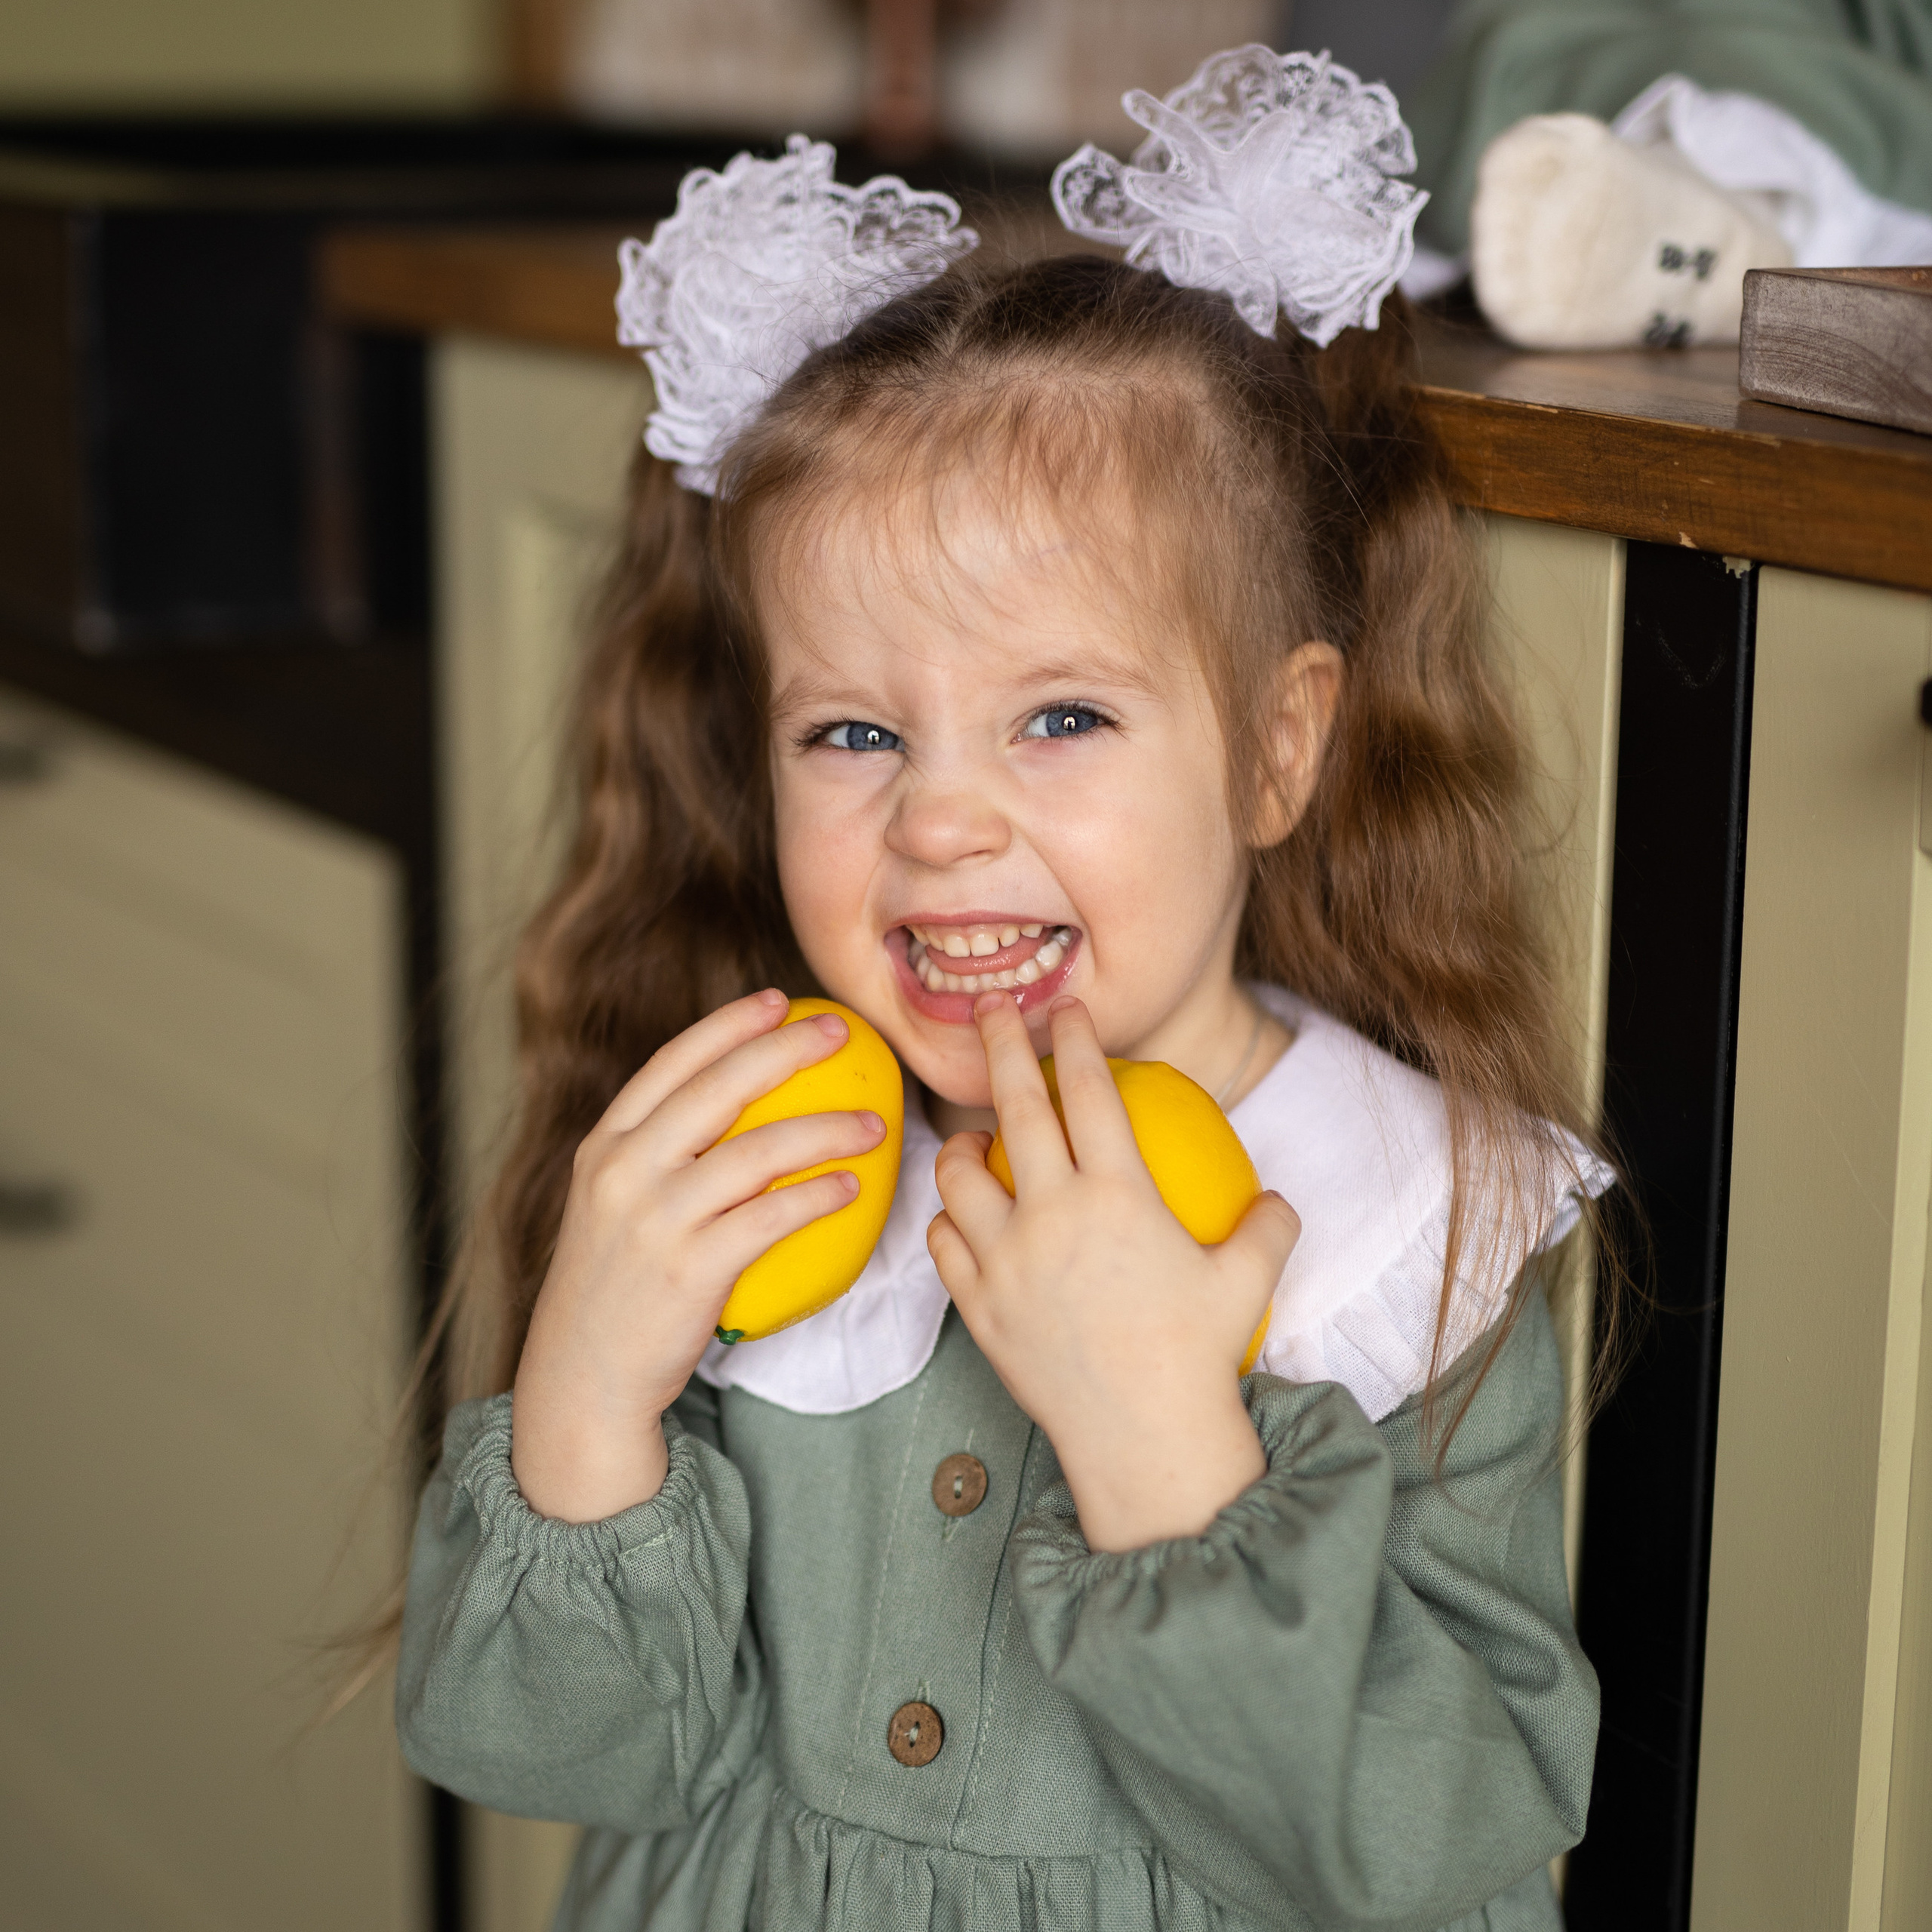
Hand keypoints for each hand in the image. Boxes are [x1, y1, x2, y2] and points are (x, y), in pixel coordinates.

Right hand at [512, 988, 887, 1521]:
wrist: (582, 1375)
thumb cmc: (613, 1286)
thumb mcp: (611, 1204)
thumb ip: (656, 1154)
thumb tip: (735, 1106)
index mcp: (604, 1144)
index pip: (673, 1061)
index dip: (729, 1023)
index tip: (779, 1001)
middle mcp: (624, 1170)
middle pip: (720, 1087)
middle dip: (788, 1050)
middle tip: (843, 1034)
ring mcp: (655, 1218)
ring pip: (757, 1151)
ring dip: (826, 1129)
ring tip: (873, 1124)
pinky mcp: (690, 1268)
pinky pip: (771, 1217)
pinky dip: (818, 1196)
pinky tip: (852, 1188)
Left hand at [927, 993, 1300, 1551]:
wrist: (1143, 1437)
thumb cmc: (1199, 1357)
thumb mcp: (1248, 1282)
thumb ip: (1266, 1229)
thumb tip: (1276, 1200)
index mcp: (1118, 1196)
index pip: (1090, 1093)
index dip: (1077, 1041)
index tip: (1065, 1008)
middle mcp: (1053, 1215)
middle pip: (1015, 1108)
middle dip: (1001, 1043)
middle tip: (992, 1005)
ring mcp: (1006, 1260)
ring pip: (958, 1177)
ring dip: (960, 1144)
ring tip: (969, 1136)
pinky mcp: (979, 1306)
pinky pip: (945, 1245)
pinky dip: (947, 1221)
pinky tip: (961, 1218)